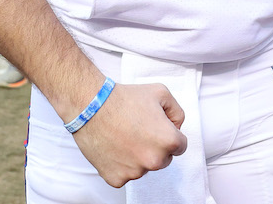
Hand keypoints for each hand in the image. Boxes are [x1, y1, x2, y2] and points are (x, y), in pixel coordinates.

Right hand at [71, 82, 187, 187]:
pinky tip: (114, 147)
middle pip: (163, 159)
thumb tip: (176, 127)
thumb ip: (177, 112)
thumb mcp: (161, 93)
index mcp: (169, 141)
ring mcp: (135, 172)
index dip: (169, 134)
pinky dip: (120, 164)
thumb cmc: (124, 98)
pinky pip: (124, 175)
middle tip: (138, 130)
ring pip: (143, 167)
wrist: (91, 106)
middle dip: (154, 147)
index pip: (180, 146)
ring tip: (123, 136)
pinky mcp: (116, 178)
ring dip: (137, 156)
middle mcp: (154, 161)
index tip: (155, 127)